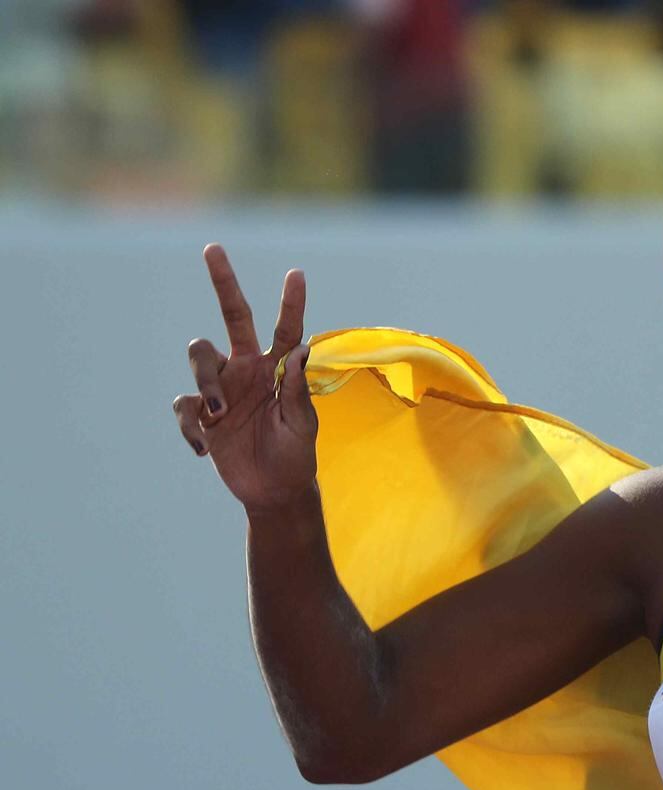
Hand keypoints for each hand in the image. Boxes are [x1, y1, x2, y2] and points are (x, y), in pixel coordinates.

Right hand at [172, 244, 317, 511]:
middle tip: (213, 249)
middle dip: (223, 282)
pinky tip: (203, 448)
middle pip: (232, 315)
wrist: (273, 491)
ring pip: (200, 356)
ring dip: (205, 382)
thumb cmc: (296, 455)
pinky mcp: (200, 413)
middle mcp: (248, 368)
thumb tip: (302, 349)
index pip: (285, 330)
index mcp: (278, 369)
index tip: (297, 274)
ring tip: (217, 414)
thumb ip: (297, 390)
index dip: (290, 303)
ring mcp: (222, 387)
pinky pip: (183, 404)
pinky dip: (190, 425)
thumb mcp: (302, 425)